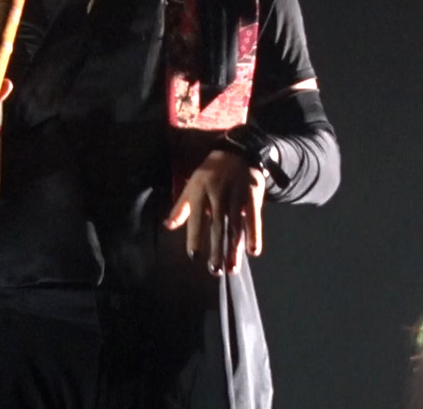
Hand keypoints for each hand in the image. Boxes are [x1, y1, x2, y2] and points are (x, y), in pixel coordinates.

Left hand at [164, 148, 265, 274]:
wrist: (238, 152)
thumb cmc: (211, 172)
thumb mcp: (192, 184)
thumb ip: (181, 207)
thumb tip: (168, 226)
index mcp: (201, 192)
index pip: (197, 218)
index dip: (195, 237)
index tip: (194, 256)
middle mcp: (218, 195)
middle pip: (218, 226)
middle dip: (217, 249)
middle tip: (215, 270)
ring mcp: (236, 196)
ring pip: (236, 226)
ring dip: (234, 249)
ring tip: (231, 268)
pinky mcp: (252, 197)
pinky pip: (253, 218)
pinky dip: (254, 234)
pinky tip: (253, 251)